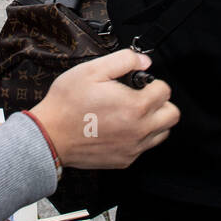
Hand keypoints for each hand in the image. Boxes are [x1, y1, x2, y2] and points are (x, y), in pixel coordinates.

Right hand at [28, 50, 180, 169]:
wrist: (49, 135)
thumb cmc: (67, 103)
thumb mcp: (92, 70)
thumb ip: (123, 60)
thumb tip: (144, 62)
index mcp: (135, 107)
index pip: (165, 91)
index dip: (152, 82)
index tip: (139, 83)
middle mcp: (139, 130)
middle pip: (171, 115)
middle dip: (160, 102)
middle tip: (141, 97)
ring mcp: (132, 148)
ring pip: (162, 133)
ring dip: (154, 121)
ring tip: (132, 113)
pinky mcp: (124, 160)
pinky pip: (144, 148)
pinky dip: (139, 137)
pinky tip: (120, 128)